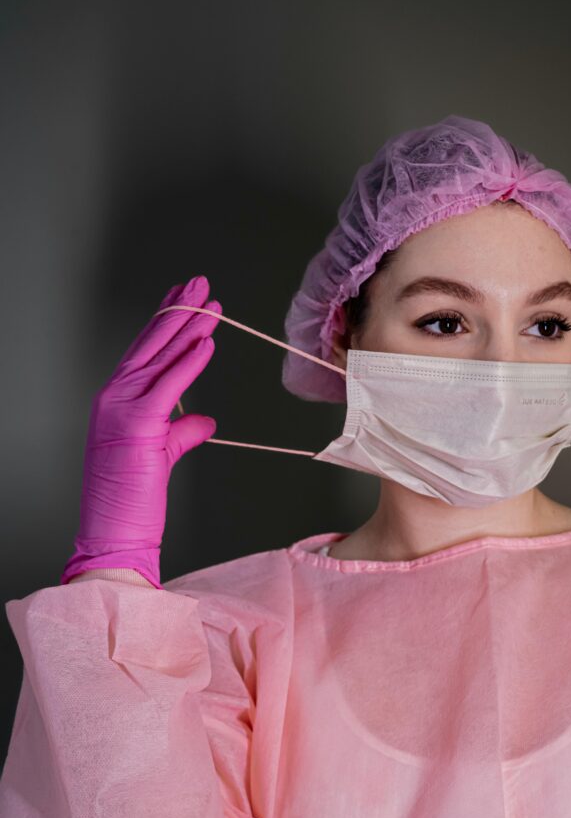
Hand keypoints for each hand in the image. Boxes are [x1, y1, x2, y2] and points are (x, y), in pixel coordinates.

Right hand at [61, 275, 220, 587]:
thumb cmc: (131, 500)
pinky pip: (169, 386)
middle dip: (178, 309)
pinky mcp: (137, 426)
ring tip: (211, 302)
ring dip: (188, 327)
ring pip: (159, 358)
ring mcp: (120, 409)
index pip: (144, 351)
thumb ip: (180, 432)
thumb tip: (205, 420)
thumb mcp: (159, 455)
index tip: (182, 296)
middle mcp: (113, 397)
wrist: (112, 535)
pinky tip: (207, 342)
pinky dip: (189, 362)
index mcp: (116, 400)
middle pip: (151, 344)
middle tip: (200, 282)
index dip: (165, 320)